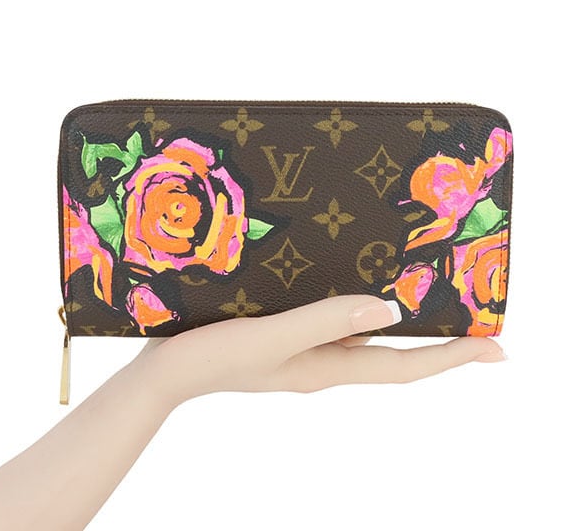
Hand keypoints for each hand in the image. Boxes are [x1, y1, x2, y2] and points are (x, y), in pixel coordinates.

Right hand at [134, 294, 505, 411]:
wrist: (167, 371)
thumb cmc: (213, 354)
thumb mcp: (272, 337)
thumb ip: (327, 321)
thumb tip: (388, 310)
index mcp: (327, 367)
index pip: (404, 368)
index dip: (451, 359)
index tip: (494, 349)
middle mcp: (325, 362)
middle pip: (395, 356)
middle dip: (438, 343)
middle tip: (472, 320)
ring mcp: (307, 352)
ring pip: (367, 340)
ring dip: (403, 327)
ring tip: (428, 300)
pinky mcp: (289, 338)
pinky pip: (338, 327)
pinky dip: (362, 314)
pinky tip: (359, 288)